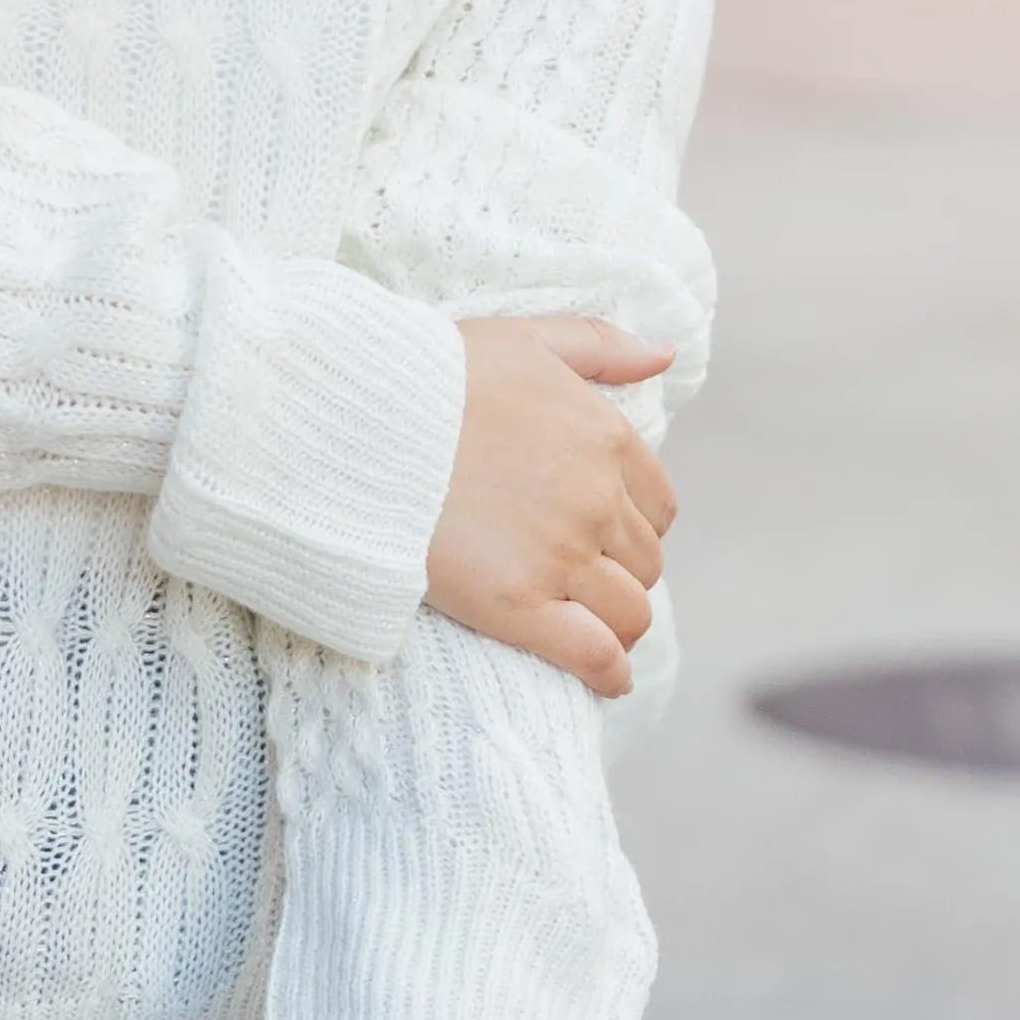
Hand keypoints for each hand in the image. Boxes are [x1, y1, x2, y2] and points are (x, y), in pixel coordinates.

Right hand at [425, 315, 677, 694]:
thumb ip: (600, 346)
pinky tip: (607, 681)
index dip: (634, 527)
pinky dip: (608, 673)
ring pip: (627, 612)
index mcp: (603, 437)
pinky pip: (592, 654)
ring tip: (592, 632)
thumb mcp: (522, 337)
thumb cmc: (428, 376)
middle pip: (643, 562)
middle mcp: (594, 501)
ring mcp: (560, 557)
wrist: (355, 423)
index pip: (657, 506)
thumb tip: (665, 355)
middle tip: (584, 585)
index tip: (605, 537)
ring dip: (618, 625)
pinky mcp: (516, 606)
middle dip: (621, 574)